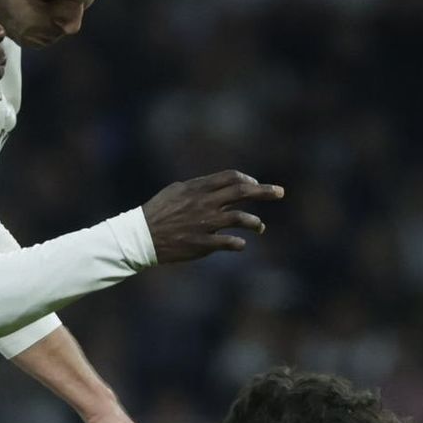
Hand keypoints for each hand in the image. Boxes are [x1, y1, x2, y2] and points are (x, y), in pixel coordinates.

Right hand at [143, 170, 283, 263]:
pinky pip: (229, 243)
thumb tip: (216, 187)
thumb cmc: (158, 212)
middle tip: (280, 192)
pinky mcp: (203, 244)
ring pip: (241, 219)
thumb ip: (198, 188)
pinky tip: (241, 244)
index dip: (247, 179)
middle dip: (265, 191)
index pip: (231, 177)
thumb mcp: (176, 191)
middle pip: (243, 193)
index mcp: (198, 188)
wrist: (141, 236)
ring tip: (261, 227)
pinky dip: (239, 243)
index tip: (255, 184)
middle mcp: (206, 203)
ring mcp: (206, 224)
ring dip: (256, 222)